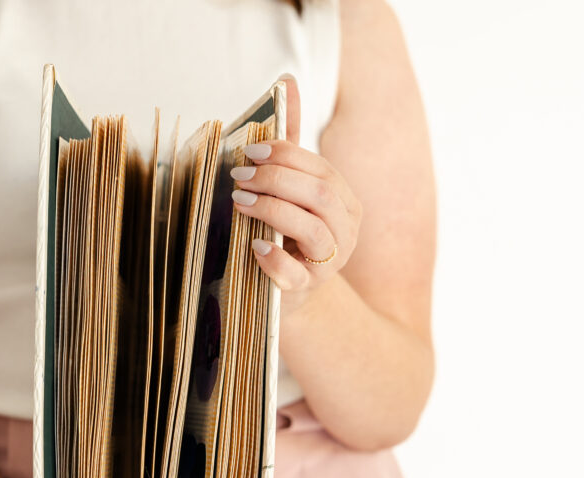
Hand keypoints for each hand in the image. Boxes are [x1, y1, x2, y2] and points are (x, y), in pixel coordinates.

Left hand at [231, 74, 361, 314]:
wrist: (286, 289)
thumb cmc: (286, 230)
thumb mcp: (288, 187)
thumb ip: (289, 143)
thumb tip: (286, 83)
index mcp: (344, 201)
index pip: (320, 170)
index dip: (286, 157)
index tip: (248, 153)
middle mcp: (346, 230)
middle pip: (319, 196)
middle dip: (276, 181)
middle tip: (238, 178)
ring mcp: (330, 262)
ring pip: (313, 230)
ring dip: (273, 212)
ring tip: (239, 204)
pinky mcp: (308, 289)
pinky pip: (297, 274)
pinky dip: (275, 259)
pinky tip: (254, 245)